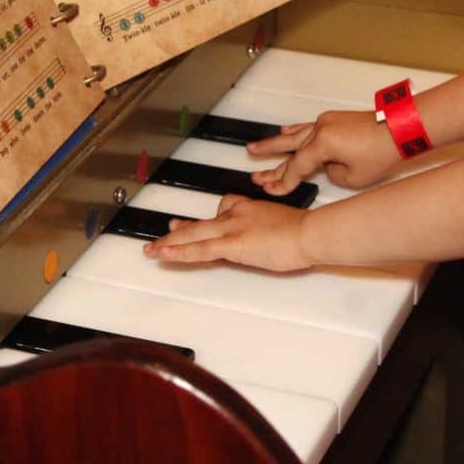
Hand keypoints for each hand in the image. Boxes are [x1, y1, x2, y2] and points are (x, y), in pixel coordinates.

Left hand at [144, 196, 314, 271]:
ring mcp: (233, 228)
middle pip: (203, 222)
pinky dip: (179, 252)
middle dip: (181, 230)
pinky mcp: (232, 244)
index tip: (199, 221)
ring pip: (194, 234)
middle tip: (165, 232)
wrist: (311, 232)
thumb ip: (273, 230)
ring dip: (170, 243)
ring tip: (152, 250)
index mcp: (251, 208)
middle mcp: (237, 213)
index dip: (209, 218)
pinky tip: (164, 255)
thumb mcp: (287, 226)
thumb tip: (271, 241)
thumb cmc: (307, 232)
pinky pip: (199, 249)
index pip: (224, 207)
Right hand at [246, 108, 398, 193]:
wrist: (399, 128)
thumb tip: (327, 168)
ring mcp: (326, 122)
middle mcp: (320, 130)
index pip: (296, 167)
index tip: (272, 190)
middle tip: (254, 174)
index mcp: (322, 144)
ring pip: (294, 136)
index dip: (283, 182)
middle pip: (288, 150)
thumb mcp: (354, 177)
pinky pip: (307, 127)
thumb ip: (332, 175)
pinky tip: (284, 131)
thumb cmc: (382, 150)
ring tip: (255, 148)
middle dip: (270, 164)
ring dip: (275, 144)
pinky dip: (294, 131)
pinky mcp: (334, 120)